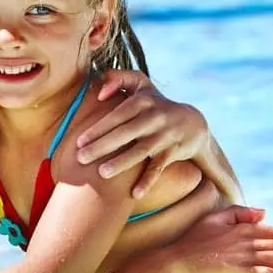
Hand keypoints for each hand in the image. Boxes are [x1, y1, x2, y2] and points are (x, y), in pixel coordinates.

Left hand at [77, 70, 206, 198]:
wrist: (193, 124)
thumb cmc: (156, 104)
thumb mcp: (141, 85)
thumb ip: (117, 78)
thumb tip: (99, 91)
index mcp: (143, 101)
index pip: (117, 115)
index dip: (98, 127)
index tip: (79, 141)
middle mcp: (154, 117)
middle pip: (125, 133)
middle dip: (102, 146)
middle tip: (81, 158)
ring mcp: (164, 136)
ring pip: (140, 151)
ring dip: (121, 163)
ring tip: (101, 172)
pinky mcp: (173, 153)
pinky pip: (158, 168)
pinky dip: (147, 181)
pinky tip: (134, 194)